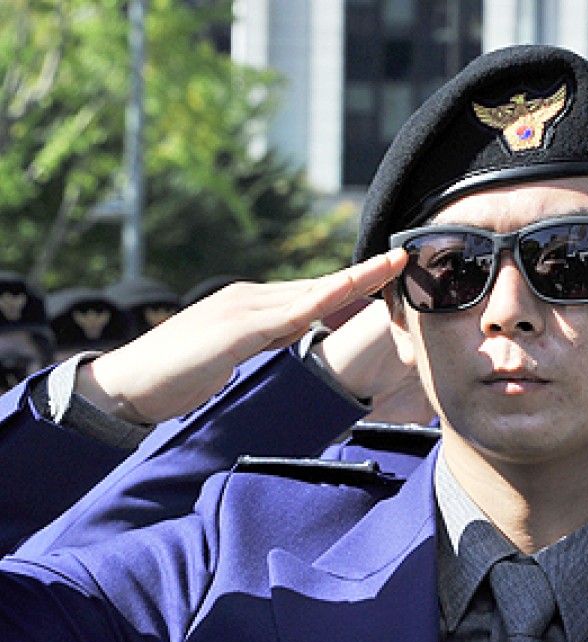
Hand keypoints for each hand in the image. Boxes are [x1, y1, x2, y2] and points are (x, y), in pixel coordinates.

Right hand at [77, 249, 406, 424]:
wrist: (129, 385)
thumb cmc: (180, 376)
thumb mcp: (237, 358)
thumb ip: (268, 342)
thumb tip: (301, 336)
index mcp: (255, 308)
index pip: (315, 293)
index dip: (355, 284)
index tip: (389, 274)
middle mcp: (253, 298)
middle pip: (321, 285)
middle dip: (366, 274)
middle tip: (405, 256)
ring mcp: (244, 308)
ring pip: (313, 291)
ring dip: (356, 279)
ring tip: (393, 263)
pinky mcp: (235, 328)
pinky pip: (289, 314)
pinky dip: (322, 300)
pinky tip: (348, 290)